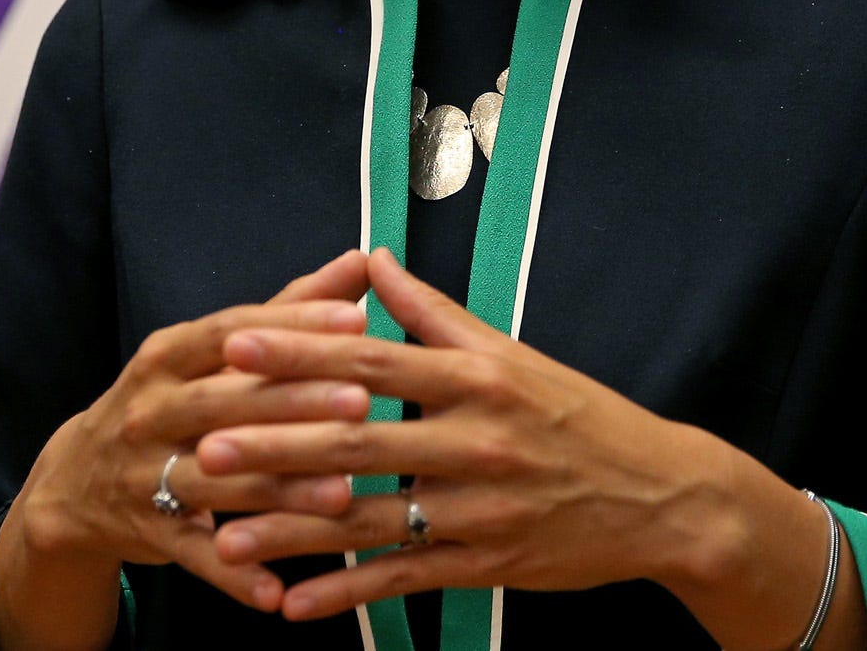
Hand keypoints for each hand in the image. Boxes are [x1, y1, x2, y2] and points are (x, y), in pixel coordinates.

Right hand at [14, 249, 376, 614]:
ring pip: (216, 482)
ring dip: (278, 491)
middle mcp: (149, 410)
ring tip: (343, 494)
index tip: (355, 320)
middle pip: (223, 403)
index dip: (291, 325)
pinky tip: (281, 592)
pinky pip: (196, 556)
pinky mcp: (148, 533)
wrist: (76, 483)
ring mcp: (143, 474)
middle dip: (292, 401)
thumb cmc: (168, 402)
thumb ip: (286, 310)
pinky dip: (237, 575)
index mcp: (167, 356)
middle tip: (361, 401)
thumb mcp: (208, 354)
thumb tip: (358, 263)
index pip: (231, 332)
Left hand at [198, 247, 775, 624]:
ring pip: (370, 521)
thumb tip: (371, 261)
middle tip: (205, 446)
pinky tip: (292, 606)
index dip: (300, 354)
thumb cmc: (577, 414)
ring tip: (224, 537)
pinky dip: (346, 595)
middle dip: (275, 446)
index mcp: (476, 378)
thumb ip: (433, 311)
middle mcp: (474, 441)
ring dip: (292, 534)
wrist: (660, 496)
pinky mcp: (487, 564)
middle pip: (359, 444)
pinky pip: (404, 581)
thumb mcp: (510, 351)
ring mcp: (479, 509)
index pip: (371, 361)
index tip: (236, 345)